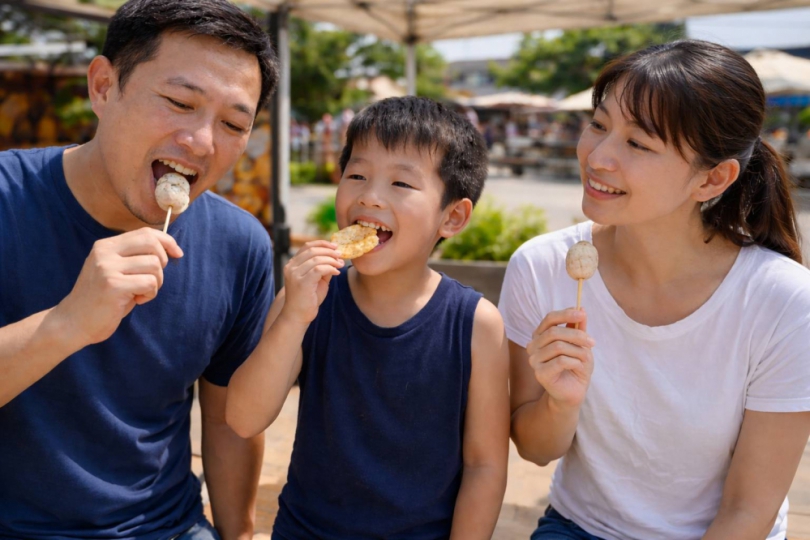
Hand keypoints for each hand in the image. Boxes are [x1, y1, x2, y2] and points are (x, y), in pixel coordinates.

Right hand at [53, 228, 182, 346]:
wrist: (74, 322)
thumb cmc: (102, 299)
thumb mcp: (116, 270)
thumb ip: (135, 257)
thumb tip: (170, 248)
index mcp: (106, 245)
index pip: (146, 233)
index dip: (167, 241)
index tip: (178, 253)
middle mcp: (105, 252)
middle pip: (152, 244)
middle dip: (162, 263)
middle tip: (152, 280)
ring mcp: (107, 267)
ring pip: (154, 265)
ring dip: (155, 283)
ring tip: (140, 293)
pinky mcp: (113, 285)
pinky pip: (150, 283)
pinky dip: (150, 294)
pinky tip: (136, 300)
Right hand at [280, 241, 343, 324]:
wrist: (298, 316)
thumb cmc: (308, 299)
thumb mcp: (317, 279)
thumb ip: (323, 267)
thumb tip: (336, 257)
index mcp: (293, 264)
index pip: (307, 246)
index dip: (322, 244)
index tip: (335, 246)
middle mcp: (291, 267)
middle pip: (312, 250)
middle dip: (329, 251)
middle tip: (341, 255)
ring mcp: (294, 274)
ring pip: (316, 259)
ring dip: (332, 260)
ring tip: (341, 264)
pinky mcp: (301, 282)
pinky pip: (318, 269)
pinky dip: (330, 268)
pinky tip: (337, 272)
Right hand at [527, 309, 594, 408]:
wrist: (573, 391)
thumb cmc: (576, 366)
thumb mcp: (581, 344)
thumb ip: (578, 328)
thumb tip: (581, 309)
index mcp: (541, 335)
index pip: (549, 318)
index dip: (565, 314)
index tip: (582, 314)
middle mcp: (533, 346)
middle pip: (554, 332)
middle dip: (577, 335)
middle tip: (592, 342)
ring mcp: (534, 360)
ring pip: (558, 346)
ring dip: (578, 351)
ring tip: (586, 358)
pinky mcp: (540, 373)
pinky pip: (560, 361)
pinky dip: (575, 362)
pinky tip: (578, 367)